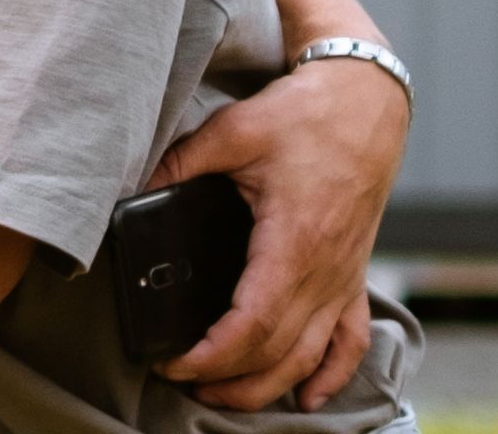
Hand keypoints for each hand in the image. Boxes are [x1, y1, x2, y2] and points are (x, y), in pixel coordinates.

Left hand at [144, 59, 407, 408]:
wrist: (366, 101)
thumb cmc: (303, 115)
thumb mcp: (232, 131)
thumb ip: (179, 162)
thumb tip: (131, 186)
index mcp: (293, 241)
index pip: (254, 324)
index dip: (213, 355)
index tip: (173, 362)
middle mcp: (325, 271)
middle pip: (279, 354)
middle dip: (229, 380)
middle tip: (181, 381)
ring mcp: (345, 276)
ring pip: (311, 358)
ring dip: (269, 387)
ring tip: (223, 395)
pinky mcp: (354, 273)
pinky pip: (350, 340)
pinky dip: (331, 375)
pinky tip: (308, 397)